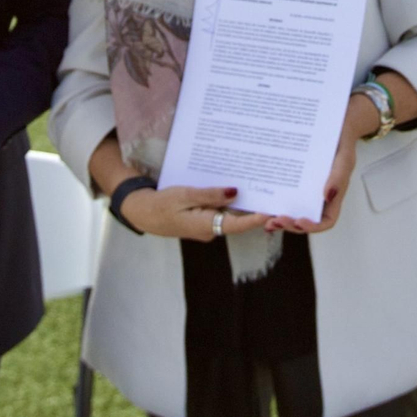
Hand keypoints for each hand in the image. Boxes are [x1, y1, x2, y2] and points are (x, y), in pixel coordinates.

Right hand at [120, 183, 267, 241]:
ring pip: (230, 215)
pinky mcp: (205, 221)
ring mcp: (208, 227)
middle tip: (273, 192)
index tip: (272, 211)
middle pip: (237, 219)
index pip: (236, 224)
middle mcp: (210, 230)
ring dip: (243, 204)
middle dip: (254, 208)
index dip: (255, 218)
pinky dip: (230, 203)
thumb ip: (210, 195)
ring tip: (261, 186)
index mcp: (205, 226)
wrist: (144, 214)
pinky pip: (222, 212)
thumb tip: (235, 193)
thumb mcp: (185, 194)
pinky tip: (238, 189)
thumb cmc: (162, 204)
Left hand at [266, 102, 364, 234]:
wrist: (334, 119)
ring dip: (279, 217)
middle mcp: (318, 194)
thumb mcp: (344, 155)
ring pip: (293, 209)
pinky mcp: (295, 176)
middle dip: (289, 224)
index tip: (298, 221)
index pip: (326, 220)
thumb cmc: (342, 137)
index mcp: (333, 193)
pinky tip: (262, 201)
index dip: (312, 227)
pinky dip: (274, 200)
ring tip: (264, 218)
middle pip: (305, 219)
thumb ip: (338, 175)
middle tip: (274, 221)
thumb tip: (328, 196)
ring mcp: (305, 186)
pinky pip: (285, 192)